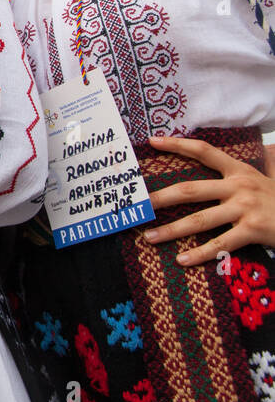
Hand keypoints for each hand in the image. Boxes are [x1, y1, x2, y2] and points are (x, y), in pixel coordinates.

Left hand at [143, 136, 274, 265]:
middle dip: (162, 197)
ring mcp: (246, 208)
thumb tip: (212, 164)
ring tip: (149, 237)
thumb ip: (236, 172)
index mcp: (239, 170)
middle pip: (191, 189)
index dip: (177, 144)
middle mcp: (240, 186)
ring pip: (200, 220)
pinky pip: (220, 244)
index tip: (152, 141)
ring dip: (172, 230)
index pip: (203, 151)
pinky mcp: (253, 230)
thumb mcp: (261, 178)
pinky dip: (200, 254)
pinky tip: (182, 260)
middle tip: (140, 204)